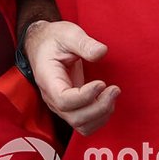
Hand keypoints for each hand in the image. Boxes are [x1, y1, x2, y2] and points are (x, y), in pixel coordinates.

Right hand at [26, 20, 119, 135]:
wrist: (43, 44)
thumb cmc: (54, 39)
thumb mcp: (68, 34)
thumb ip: (84, 43)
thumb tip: (102, 52)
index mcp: (47, 79)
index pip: (64, 100)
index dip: (85, 96)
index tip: (101, 82)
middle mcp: (51, 97)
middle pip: (75, 117)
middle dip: (99, 108)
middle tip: (114, 89)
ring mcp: (60, 105)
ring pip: (82, 125)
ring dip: (102, 115)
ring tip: (112, 94)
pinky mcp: (70, 108)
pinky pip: (86, 124)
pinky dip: (101, 117)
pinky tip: (107, 99)